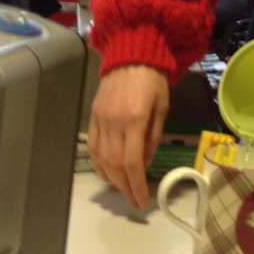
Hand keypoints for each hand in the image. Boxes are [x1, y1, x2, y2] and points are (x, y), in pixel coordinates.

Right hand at [87, 65, 168, 207]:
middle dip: (124, 186)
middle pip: (115, 164)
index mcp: (135, 119)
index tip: (141, 199)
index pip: (132, 161)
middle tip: (133, 198)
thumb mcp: (162, 107)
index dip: (136, 184)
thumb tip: (145, 163)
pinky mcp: (93, 116)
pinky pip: (92, 146)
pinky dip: (97, 163)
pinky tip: (106, 172)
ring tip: (122, 188)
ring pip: (100, 158)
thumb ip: (153, 136)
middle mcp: (114, 122)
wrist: (131, 54)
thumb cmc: (152, 80)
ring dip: (110, 178)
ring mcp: (100, 119)